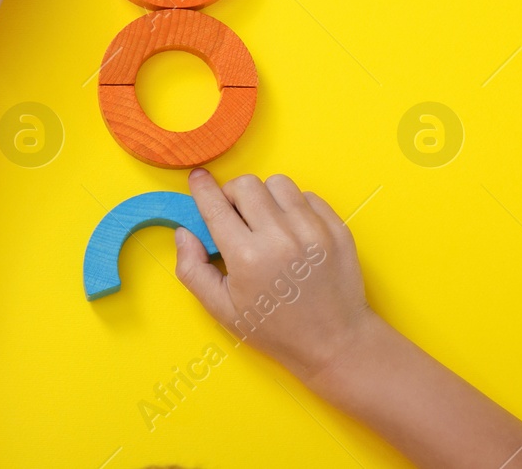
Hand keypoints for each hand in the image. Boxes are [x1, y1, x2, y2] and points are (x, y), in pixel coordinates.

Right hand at [175, 169, 380, 382]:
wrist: (336, 342)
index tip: (198, 179)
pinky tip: (294, 232)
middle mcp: (281, 237)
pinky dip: (295, 206)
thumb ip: (192, 269)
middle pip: (246, 184)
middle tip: (237, 218)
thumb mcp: (221, 310)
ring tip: (268, 223)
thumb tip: (184, 232)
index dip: (202, 188)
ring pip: (278, 183)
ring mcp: (314, 230)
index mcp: (247, 257)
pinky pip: (308, 196)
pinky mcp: (337, 228)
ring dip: (265, 197)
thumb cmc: (274, 329)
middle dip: (233, 195)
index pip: (216, 206)